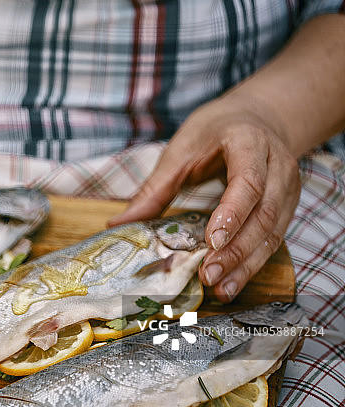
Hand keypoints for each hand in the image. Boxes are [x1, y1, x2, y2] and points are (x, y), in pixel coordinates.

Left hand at [108, 96, 300, 302]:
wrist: (258, 118)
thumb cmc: (214, 131)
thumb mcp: (180, 150)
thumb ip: (154, 188)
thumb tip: (118, 225)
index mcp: (249, 142)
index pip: (248, 181)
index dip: (232, 212)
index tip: (212, 241)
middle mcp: (277, 165)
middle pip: (264, 213)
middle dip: (236, 249)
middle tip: (209, 275)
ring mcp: (288, 187)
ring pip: (273, 231)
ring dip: (247, 264)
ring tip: (220, 288)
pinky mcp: (288, 205)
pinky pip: (274, 238)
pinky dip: (253, 263)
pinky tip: (232, 282)